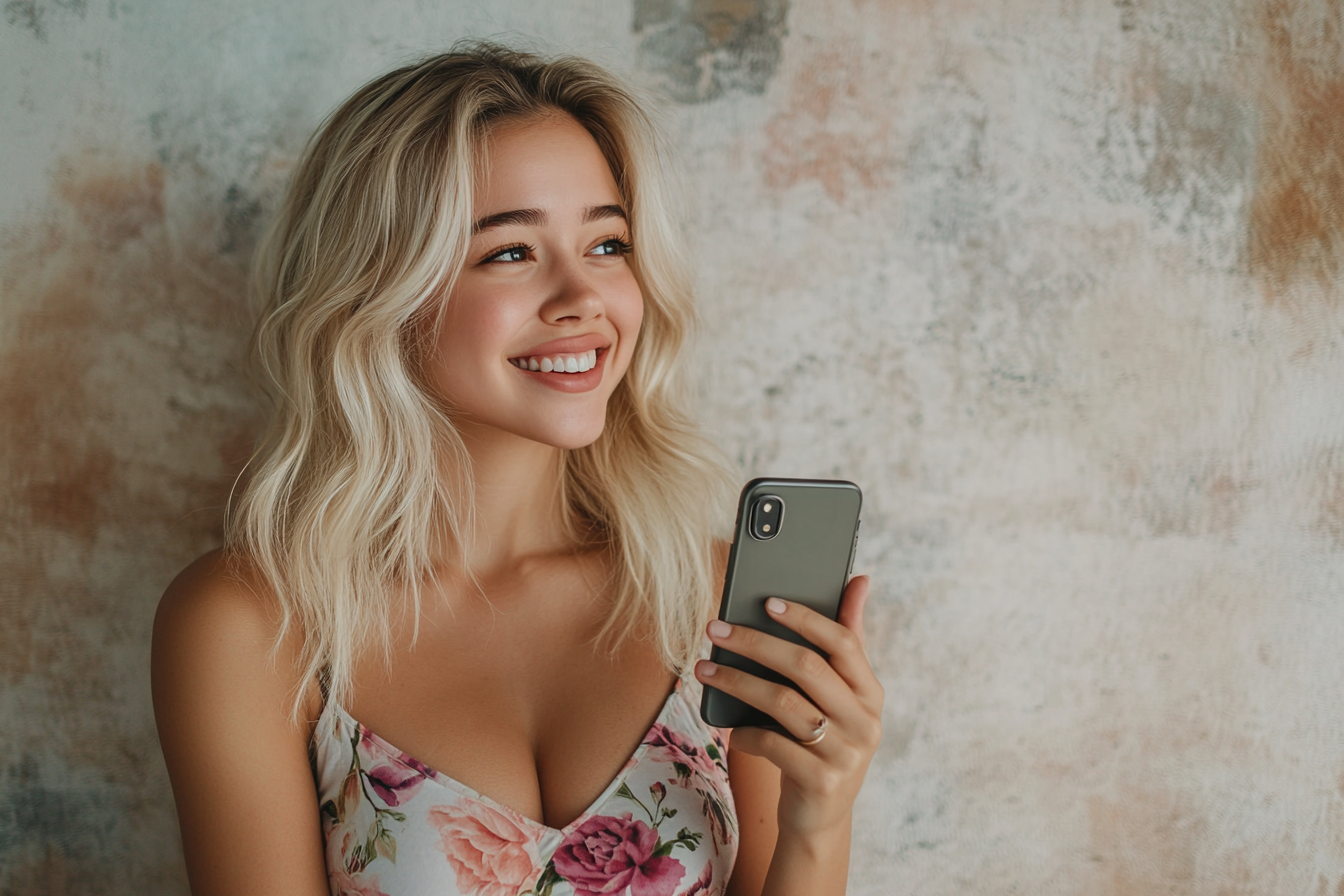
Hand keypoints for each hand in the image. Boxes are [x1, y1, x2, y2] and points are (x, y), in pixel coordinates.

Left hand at [695, 575, 883, 837]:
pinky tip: (730, 727)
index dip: (806, 618)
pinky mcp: (822, 781)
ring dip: (738, 681)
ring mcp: (846, 753)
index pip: (843, 642)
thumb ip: (845, 642)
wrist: (820, 817)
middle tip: (715, 629)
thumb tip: (859, 580)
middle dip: (756, 643)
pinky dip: (746, 732)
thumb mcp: (838, 697)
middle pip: (807, 667)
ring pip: (783, 702)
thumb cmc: (822, 743)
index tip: (768, 601)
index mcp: (870, 692)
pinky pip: (773, 744)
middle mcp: (865, 721)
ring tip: (704, 670)